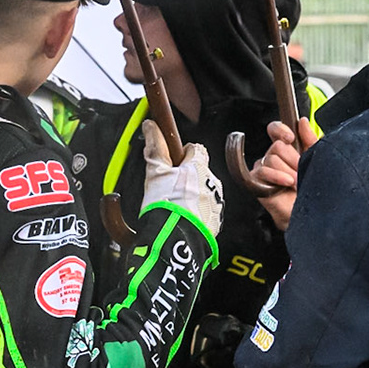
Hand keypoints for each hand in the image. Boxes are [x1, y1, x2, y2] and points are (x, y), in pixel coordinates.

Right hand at [140, 122, 223, 236]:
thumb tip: (152, 126)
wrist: (176, 241)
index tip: (170, 161)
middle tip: (166, 187)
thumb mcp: (154, 173)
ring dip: (190, 195)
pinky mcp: (215, 221)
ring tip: (171, 206)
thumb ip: (155, 148)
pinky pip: (205, 211)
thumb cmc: (166, 206)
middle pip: (199, 171)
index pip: (196, 149)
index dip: (181, 154)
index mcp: (199, 166)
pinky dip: (195, 212)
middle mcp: (212, 181)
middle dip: (185, 177)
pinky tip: (180, 218)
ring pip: (203, 191)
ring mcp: (216, 202)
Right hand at [253, 118, 317, 230]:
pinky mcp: (258, 181)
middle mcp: (274, 156)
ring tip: (297, 181)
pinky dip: (277, 177)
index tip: (291, 137)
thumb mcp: (315, 158)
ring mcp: (265, 168)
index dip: (280, 130)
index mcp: (287, 148)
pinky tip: (287, 183)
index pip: (275, 130)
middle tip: (301, 170)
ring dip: (288, 171)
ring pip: (271, 159)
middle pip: (276, 146)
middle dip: (293, 159)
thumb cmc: (311, 187)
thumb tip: (302, 122)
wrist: (307, 211)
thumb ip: (309, 139)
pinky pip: (263, 171)